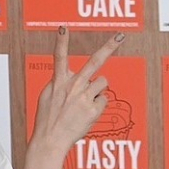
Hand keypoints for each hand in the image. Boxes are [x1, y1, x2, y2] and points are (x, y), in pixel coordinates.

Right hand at [31, 27, 123, 155]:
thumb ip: (62, 83)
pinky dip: (97, 105)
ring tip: (84, 102)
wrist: (49, 140)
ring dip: (97, 89)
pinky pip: (104, 100)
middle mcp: (73, 86)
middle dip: (109, 47)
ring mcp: (84, 97)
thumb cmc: (48, 119)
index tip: (63, 28)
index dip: (61, 41)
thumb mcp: (48, 97)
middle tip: (120, 35)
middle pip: (95, 62)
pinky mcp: (94, 109)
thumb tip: (80, 77)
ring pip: (103, 82)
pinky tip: (86, 113)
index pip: (59, 57)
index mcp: (58, 82)